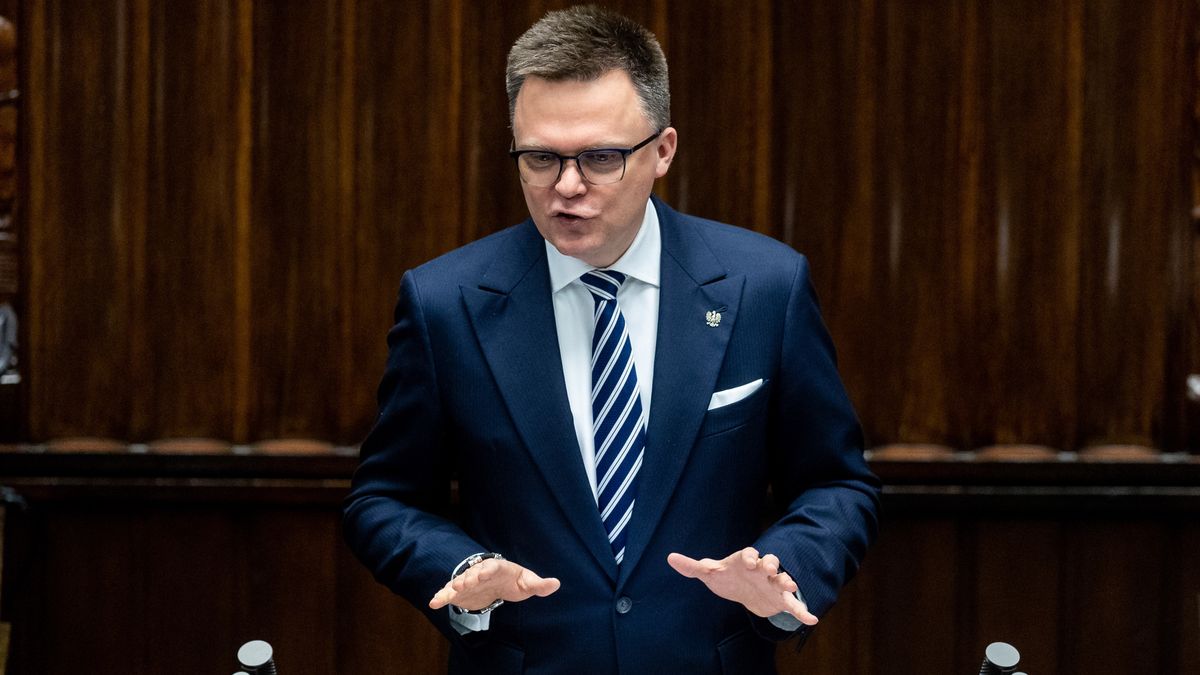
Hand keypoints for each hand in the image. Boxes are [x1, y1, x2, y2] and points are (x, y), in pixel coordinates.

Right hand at [428, 558, 559, 611]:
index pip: (492, 567)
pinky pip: (449, 593)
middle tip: (463, 584)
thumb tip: (556, 584)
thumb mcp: (528, 583)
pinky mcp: (460, 592)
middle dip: (468, 578)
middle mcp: (480, 573)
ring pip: (459, 582)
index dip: (486, 570)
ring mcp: (469, 582)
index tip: (482, 574)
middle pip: (473, 574)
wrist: (499, 584)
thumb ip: (540, 585)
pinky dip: (441, 596)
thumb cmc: (514, 581)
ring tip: (449, 592)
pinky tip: (434, 603)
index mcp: (497, 568)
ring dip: (454, 587)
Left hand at [667, 547, 817, 625]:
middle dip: (771, 564)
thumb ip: (693, 567)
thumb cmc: (728, 577)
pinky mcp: (780, 599)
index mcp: (746, 561)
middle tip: (771, 568)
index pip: (749, 554)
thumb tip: (670, 558)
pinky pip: (793, 604)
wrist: (745, 591)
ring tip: (790, 586)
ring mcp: (773, 584)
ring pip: (783, 579)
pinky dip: (802, 611)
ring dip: (787, 581)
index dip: (749, 556)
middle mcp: (762, 569)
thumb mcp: (711, 573)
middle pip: (770, 562)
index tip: (747, 561)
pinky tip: (811, 619)